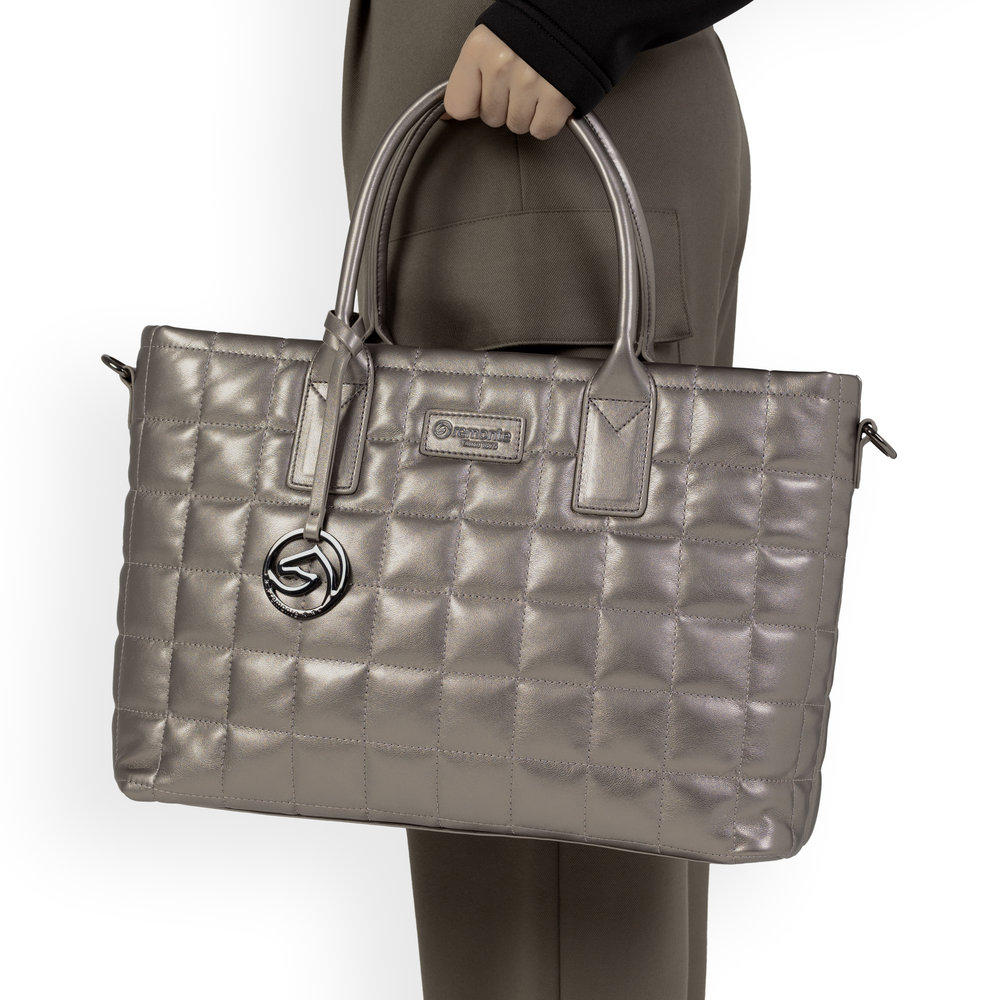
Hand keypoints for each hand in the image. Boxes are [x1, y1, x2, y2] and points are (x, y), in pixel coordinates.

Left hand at [441, 24, 574, 139]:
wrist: (581, 14)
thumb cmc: (535, 26)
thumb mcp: (492, 39)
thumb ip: (470, 76)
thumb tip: (448, 116)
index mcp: (481, 46)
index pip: (458, 105)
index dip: (475, 103)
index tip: (485, 94)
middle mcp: (503, 63)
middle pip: (491, 118)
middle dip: (506, 105)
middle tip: (521, 80)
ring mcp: (531, 81)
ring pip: (517, 126)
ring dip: (528, 112)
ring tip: (538, 84)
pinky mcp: (557, 97)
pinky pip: (542, 130)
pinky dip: (548, 120)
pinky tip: (551, 96)